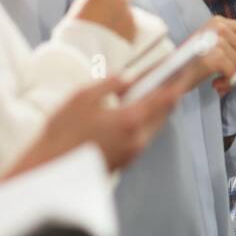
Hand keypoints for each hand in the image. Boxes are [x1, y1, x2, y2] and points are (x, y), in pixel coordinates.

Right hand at [34, 76, 179, 170]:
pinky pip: (142, 136)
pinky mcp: (125, 161)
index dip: (179, 80)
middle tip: (171, 75)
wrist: (49, 169)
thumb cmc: (61, 132)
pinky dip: (144, 121)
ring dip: (156, 108)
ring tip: (153, 89)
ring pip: (154, 126)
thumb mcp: (82, 97)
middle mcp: (137, 139)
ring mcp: (132, 153)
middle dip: (169, 93)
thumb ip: (111, 83)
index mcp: (130, 120)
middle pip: (164, 112)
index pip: (166, 97)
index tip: (186, 67)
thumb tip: (130, 77)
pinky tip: (135, 111)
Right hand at [67, 0, 135, 41]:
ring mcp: (129, 14)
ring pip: (127, 14)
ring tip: (104, 35)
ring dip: (120, 20)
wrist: (80, 52)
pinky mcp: (134, 30)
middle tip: (111, 11)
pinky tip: (111, 42)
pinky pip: (130, 28)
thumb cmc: (73, 29)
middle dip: (119, 2)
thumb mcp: (82, 5)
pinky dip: (123, 33)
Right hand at [195, 16, 235, 96]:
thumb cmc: (191, 64)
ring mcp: (215, 40)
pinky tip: (217, 84)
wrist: (165, 77)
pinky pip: (235, 72)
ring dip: (235, 77)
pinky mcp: (212, 56)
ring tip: (220, 82)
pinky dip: (229, 82)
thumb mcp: (216, 50)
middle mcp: (217, 27)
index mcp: (219, 21)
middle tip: (230, 79)